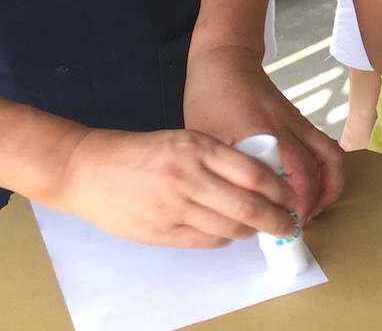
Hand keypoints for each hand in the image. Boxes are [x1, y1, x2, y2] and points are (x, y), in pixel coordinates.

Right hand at [42, 126, 298, 246]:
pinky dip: (225, 239)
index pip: (255, 174)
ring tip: (260, 227)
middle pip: (248, 207)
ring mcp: (175, 208)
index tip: (293, 196)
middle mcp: (190, 178)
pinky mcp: (162, 232)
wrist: (88, 170)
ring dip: (251, 231)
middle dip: (277, 219)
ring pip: (230, 228)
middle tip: (290, 223)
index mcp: (198, 148)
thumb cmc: (140, 152)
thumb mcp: (184, 140)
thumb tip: (260, 178)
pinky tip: (230, 232)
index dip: (281, 190)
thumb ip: (219, 157)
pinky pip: (206, 241)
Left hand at [184, 43, 345, 221]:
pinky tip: (313, 186)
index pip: (294, 172)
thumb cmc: (209, 98)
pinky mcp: (300, 119)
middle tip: (299, 222)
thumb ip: (224, 168)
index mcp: (260, 131)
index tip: (287, 224)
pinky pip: (325, 146)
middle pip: (319, 167)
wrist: (225, 60)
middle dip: (315, 201)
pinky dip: (327, 169)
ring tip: (316, 208)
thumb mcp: (205, 137)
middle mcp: (286, 126)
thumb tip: (237, 205)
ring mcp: (297, 121)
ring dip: (331, 184)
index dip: (297, 203)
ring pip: (331, 155)